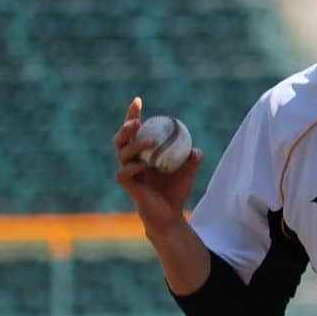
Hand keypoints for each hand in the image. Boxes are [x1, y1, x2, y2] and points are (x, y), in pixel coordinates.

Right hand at [114, 96, 202, 240]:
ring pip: (122, 153)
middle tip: (137, 121)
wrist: (170, 215)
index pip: (134, 129)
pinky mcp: (127, 185)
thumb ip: (192, 159)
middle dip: (126, 126)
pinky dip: (131, 167)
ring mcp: (128, 172)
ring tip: (151, 142)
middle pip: (121, 138)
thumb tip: (196, 149)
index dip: (132, 113)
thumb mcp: (188, 172)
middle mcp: (131, 160)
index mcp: (142, 152)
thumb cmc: (176, 191)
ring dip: (135, 144)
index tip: (138, 100)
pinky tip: (142, 165)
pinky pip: (123, 173)